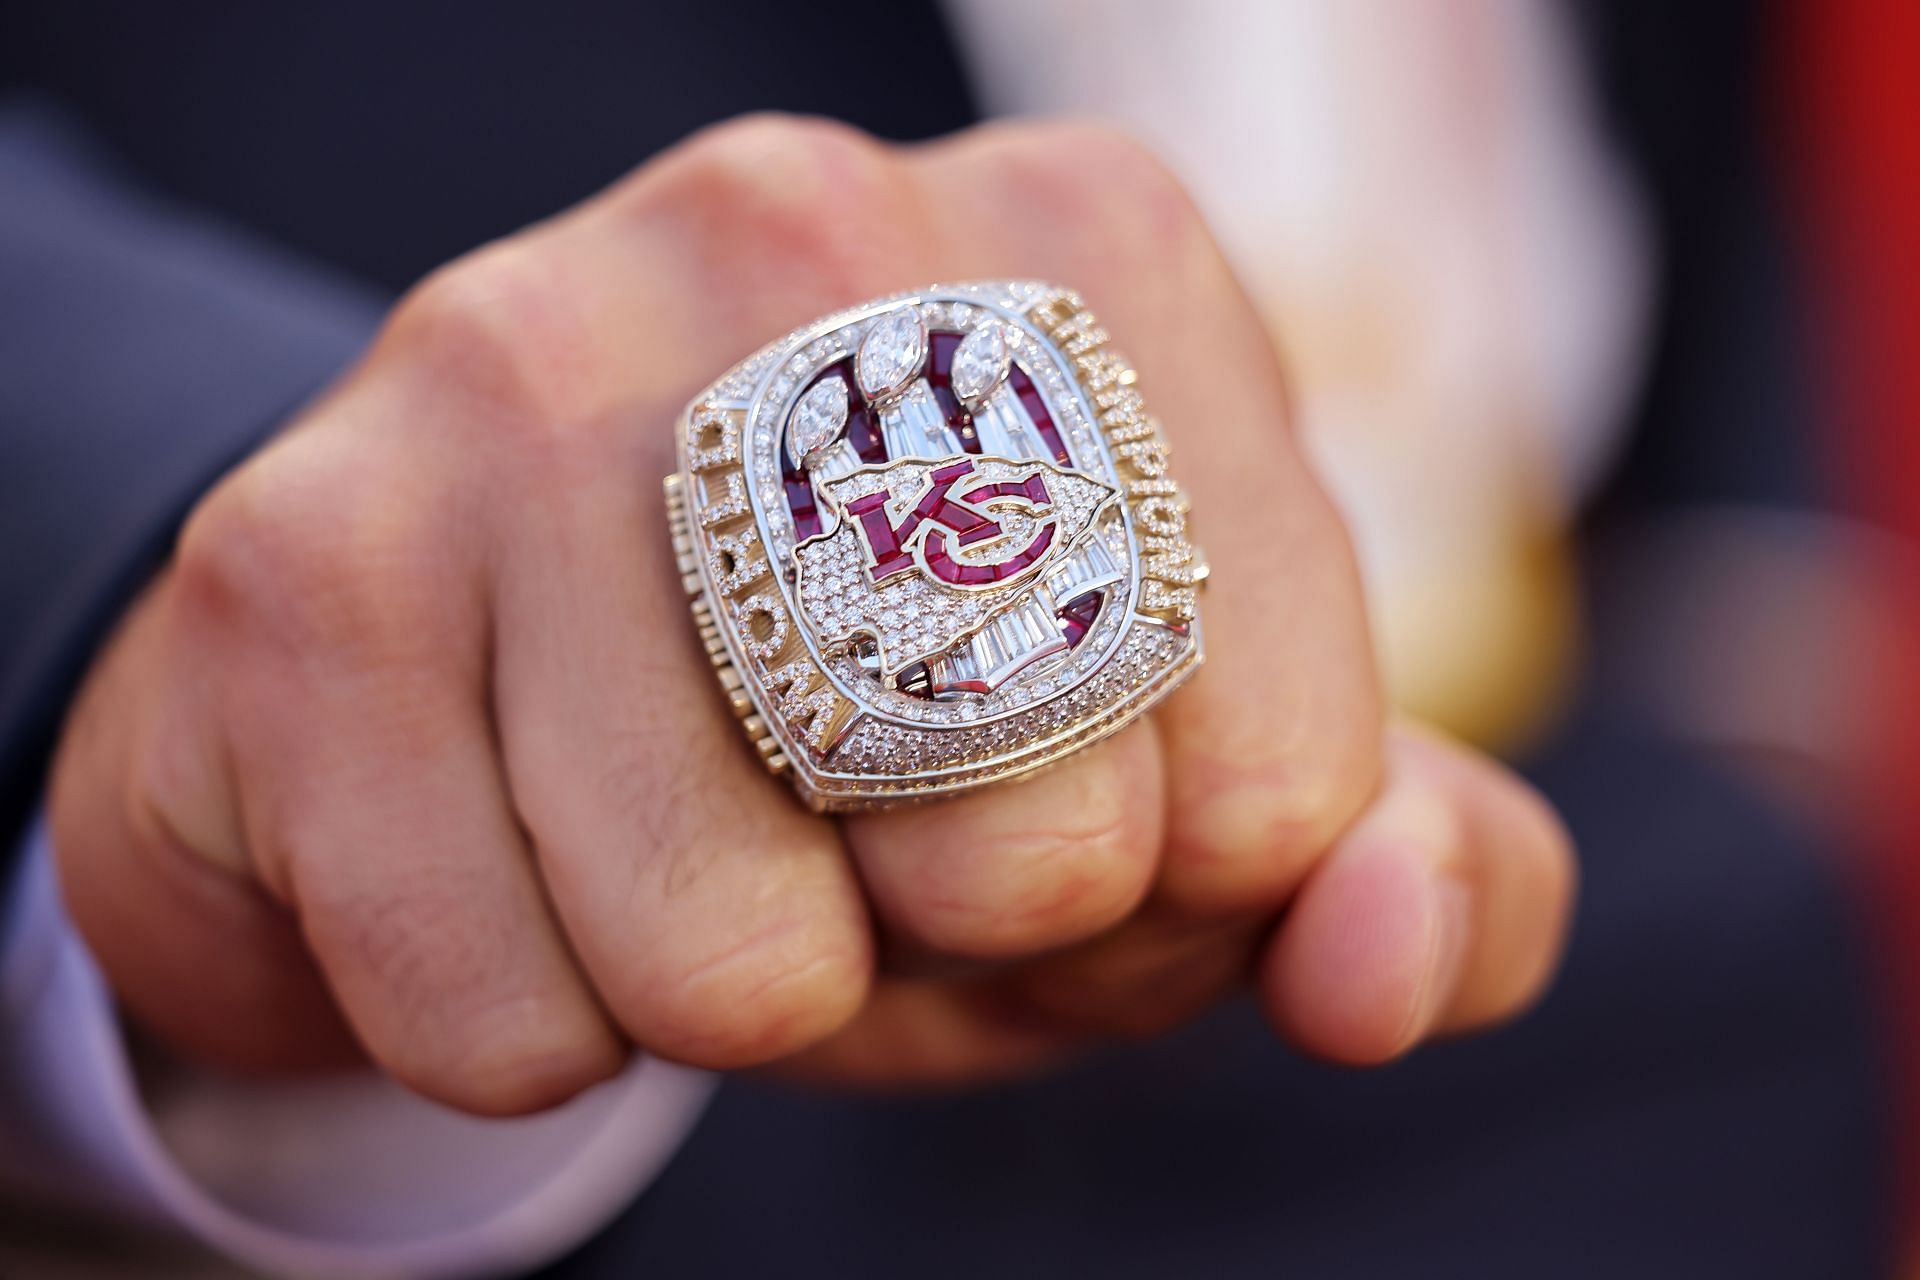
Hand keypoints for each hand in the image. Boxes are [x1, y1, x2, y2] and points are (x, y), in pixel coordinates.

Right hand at [49, 116, 1574, 1111]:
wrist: (503, 682)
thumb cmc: (886, 727)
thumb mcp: (1185, 794)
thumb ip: (1401, 866)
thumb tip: (1384, 967)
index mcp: (1083, 250)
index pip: (1277, 777)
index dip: (1173, 890)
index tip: (1065, 803)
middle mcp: (799, 230)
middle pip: (1029, 846)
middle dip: (956, 935)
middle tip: (850, 821)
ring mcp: (518, 365)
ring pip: (739, 959)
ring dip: (739, 988)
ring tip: (675, 836)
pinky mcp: (302, 559)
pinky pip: (507, 1012)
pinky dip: (537, 1021)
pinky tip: (504, 853)